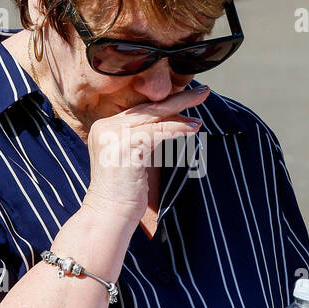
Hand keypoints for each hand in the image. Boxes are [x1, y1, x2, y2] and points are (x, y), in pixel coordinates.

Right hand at [83, 85, 208, 226]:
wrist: (109, 216)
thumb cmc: (126, 194)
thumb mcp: (138, 158)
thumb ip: (150, 139)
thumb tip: (178, 123)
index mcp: (105, 128)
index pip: (141, 111)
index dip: (166, 105)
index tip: (189, 99)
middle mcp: (105, 127)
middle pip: (148, 109)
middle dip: (178, 99)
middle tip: (202, 91)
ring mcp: (113, 135)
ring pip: (154, 117)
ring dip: (182, 114)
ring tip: (202, 111)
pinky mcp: (124, 145)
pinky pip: (157, 132)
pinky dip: (178, 130)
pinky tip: (194, 129)